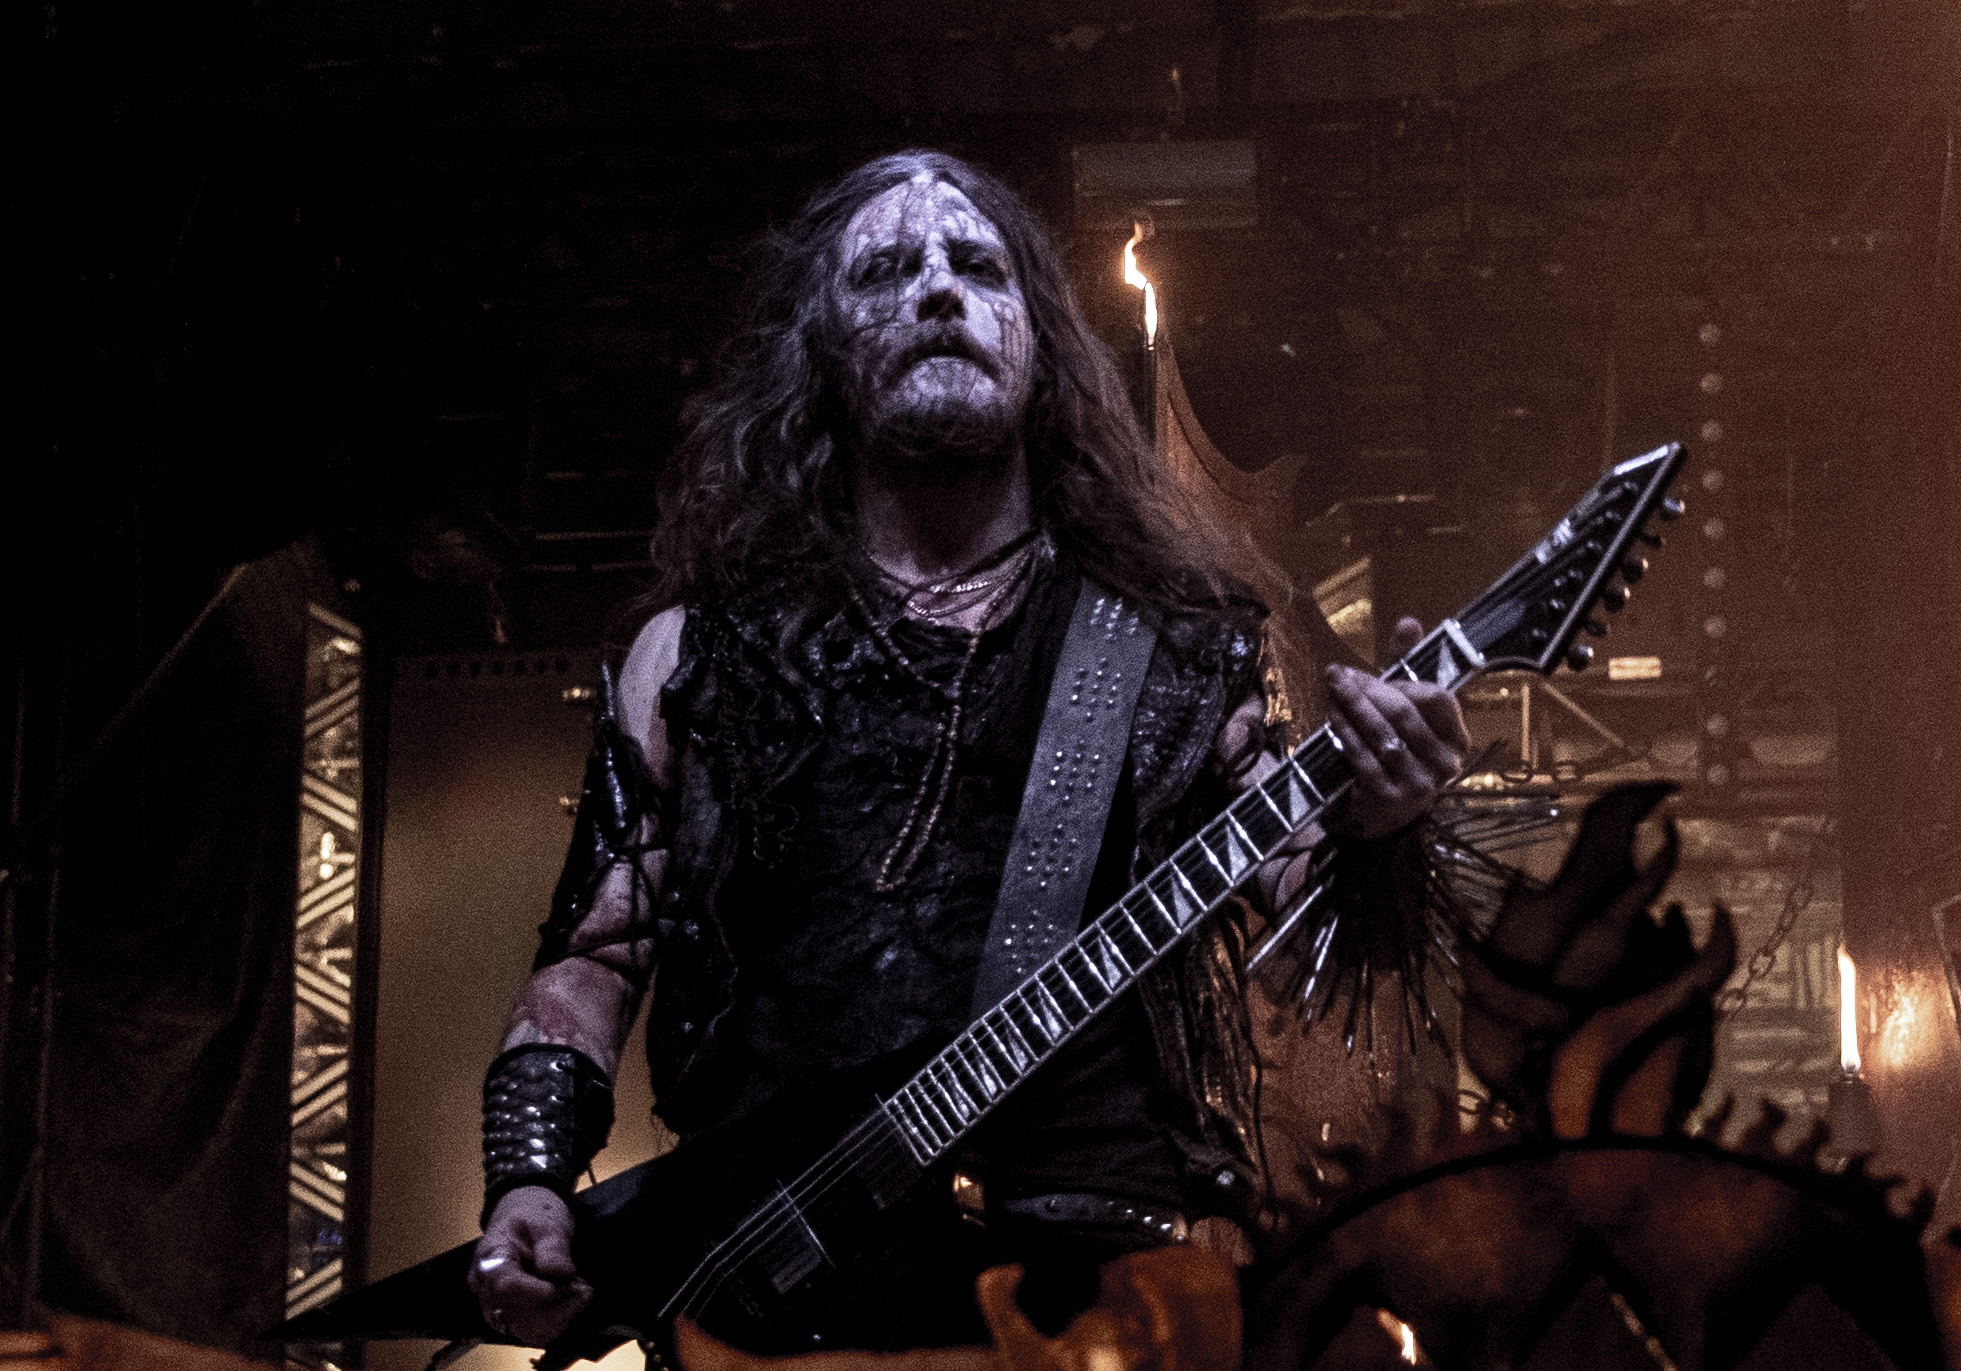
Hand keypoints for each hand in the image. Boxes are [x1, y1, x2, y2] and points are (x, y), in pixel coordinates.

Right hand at [469, 1187, 592, 1347]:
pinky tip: (571, 1299)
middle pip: (516, 1316)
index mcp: (491, 1259)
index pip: (504, 1284)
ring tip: (578, 1290)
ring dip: (560, 1317)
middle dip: (556, 1307)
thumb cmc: (532, 1216)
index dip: (530, 1292)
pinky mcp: (514, 1317)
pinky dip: (559, 1320)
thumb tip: (560, 1275)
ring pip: (528, 1330)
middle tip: (582, 1285)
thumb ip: (552, 1248)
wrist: (525, 1216)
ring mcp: (499, 1307)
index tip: (554, 1289)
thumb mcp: (546, 1221)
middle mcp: (488, 1290)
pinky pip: (536, 1331)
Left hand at [1324, 617, 1470, 838]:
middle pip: (1404, 713)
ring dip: (1353, 707)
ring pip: (1383, 734)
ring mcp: (1418, 784)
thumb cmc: (1396, 751)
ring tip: (1332, 687)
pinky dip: (1345, 732)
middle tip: (1337, 673)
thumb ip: (1407, 667)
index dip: (1404, 680)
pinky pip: (1363, 756)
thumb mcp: (1404, 710)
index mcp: (1456, 739)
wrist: (1382, 815)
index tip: (1372, 672)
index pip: (1438, 698)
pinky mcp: (1389, 798)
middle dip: (1368, 689)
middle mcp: (1444, 763)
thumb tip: (1409, 621)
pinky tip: (1330, 715)